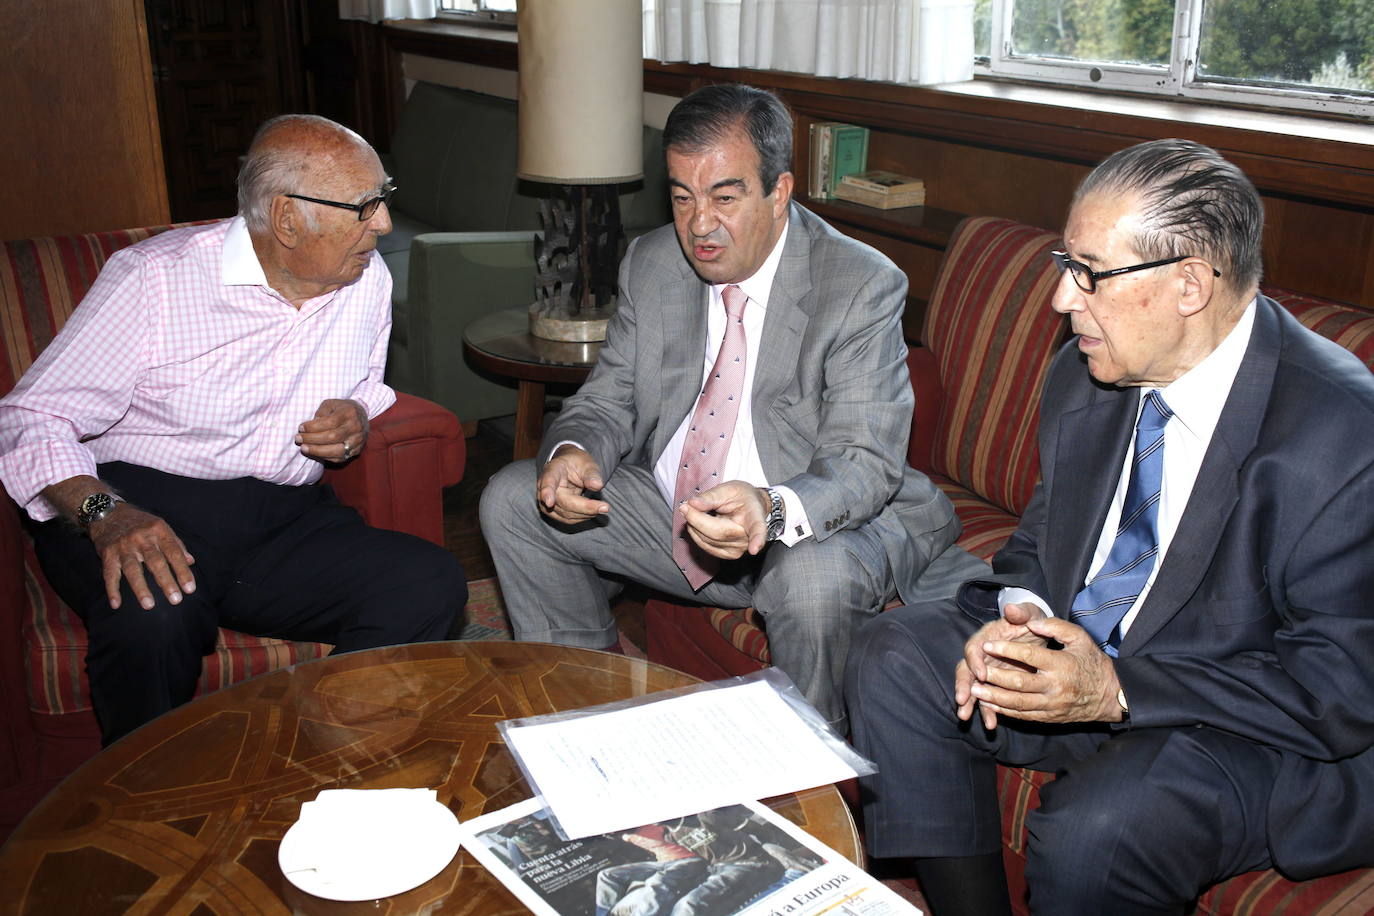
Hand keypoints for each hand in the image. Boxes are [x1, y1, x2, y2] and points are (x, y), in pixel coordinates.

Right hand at [88, 504, 195, 610]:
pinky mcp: (107, 553)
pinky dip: (112, 590)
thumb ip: (176, 544)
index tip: (190, 589)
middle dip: (166, 581)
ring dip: (140, 588)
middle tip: (176, 599)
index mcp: (158, 531)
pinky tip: (116, 604)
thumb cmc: (139, 523)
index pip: (174, 553)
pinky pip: (109, 574)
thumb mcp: (160, 526)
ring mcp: (123, 546)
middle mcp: (141, 538)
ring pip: (132, 569)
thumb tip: (191, 562)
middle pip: (155, 562)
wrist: (107, 512)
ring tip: (149, 605)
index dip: (182, 571)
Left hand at [296, 399, 367, 462]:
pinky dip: (325, 457)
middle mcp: (356, 427)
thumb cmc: (342, 409)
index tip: (300, 428)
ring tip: (304, 448)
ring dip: (317, 451)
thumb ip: (321, 413)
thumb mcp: (331, 404)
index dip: (313, 427)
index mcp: (349, 413)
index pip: (330, 422)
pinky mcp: (357, 450)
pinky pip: (340, 458)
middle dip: (312, 439)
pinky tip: (314, 453)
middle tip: (298, 439)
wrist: (362, 416)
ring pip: (337, 450)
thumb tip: (311, 427)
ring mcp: (358, 440)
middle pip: (332, 437)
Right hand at [537, 445, 609, 523]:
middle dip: (584, 507)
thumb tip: (597, 485)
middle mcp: (544, 488)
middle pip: (562, 503)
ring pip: (566, 514)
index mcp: (552, 470)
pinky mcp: (552, 512)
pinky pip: (568, 519)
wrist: (569, 469)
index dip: (547, 492)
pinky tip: (593, 510)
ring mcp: (546, 502)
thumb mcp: (587, 463)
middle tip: (605, 507)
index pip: (548, 482)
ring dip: (586, 513)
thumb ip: (592, 474)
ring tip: (603, 507)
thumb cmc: (577, 464)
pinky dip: (583, 517)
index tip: (549, 502)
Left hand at [679, 481, 770, 559]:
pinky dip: (696, 533)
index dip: (757, 539)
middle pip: (718, 533)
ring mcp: (739, 550)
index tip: (755, 549)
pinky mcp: (728, 555)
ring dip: (694, 525)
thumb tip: (692, 503)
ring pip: (707, 541)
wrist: (750, 508)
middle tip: (686, 505)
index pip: (757, 529)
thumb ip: (711, 496)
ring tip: (696, 510)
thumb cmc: (742, 497)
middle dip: (696, 519)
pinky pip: (705, 546)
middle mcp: (749, 538)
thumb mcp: (728, 489)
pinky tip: (697, 522)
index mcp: (754, 517)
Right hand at [954, 601, 1046, 728]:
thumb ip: (1022, 612)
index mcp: (987, 637)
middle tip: (961, 700)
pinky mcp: (994, 683)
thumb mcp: (1029, 613)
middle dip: (962, 685)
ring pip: (972, 687)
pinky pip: (988, 698)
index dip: (975, 661)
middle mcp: (981, 655)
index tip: (982, 674)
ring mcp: (986, 670)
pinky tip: (991, 724)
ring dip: (969, 702)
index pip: (974, 648)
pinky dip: (988, 710)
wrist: (1036, 632)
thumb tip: (1011, 608)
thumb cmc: (1030, 621)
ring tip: (966, 716)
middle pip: (966, 670)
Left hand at [966, 615, 1123, 723]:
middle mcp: (1056, 686)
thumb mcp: (1080, 638)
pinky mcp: (1050, 717)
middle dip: (995, 678)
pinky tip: (991, 705)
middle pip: (1020, 683)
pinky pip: (1025, 716)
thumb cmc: (1092, 662)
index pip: (1029, 656)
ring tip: (976, 692)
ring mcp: (1053, 704)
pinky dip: (1006, 711)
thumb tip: (1032, 623)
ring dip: (995, 698)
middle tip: (977, 673)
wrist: (1110, 695)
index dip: (1006, 649)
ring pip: (1019, 703)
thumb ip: (1056, 627)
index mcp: (1062, 665)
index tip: (988, 644)